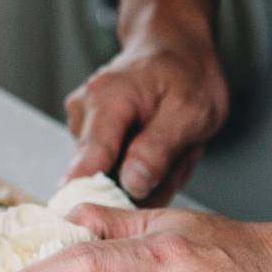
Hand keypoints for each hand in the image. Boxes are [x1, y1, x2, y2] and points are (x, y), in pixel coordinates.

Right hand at [63, 17, 229, 203]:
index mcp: (106, 101)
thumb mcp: (190, 112)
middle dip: (135, 184)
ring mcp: (80, 120)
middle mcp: (83, 110)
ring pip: (105, 172)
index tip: (106, 223)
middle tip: (174, 165)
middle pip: (96, 173)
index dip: (96, 197)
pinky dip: (134, 166)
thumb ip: (159, 148)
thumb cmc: (186, 74)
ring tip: (170, 151)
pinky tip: (154, 148)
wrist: (174, 47)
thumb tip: (131, 184)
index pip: (88, 162)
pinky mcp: (86, 131)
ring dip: (138, 176)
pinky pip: (108, 164)